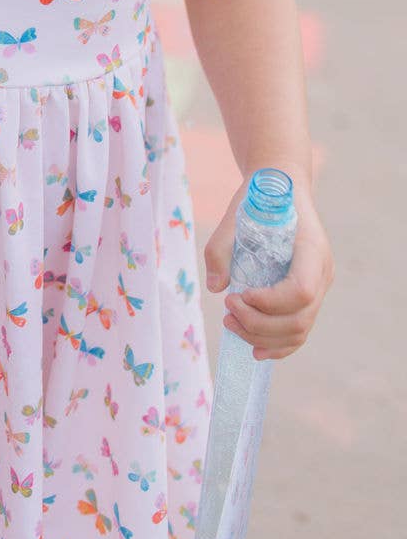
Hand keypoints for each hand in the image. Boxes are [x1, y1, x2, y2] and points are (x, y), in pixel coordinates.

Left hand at [203, 170, 334, 361]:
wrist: (283, 188)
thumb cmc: (259, 200)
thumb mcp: (235, 215)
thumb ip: (221, 249)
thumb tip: (216, 287)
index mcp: (311, 248)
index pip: (301, 290)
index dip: (270, 303)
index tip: (239, 295)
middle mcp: (322, 271)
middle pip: (300, 318)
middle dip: (259, 324)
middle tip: (227, 312)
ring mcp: (320, 286)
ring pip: (300, 329)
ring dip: (263, 336)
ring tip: (231, 324)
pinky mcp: (311, 295)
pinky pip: (301, 330)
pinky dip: (280, 345)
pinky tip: (256, 349)